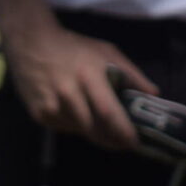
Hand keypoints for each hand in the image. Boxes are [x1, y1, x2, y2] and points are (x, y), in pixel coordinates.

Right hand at [2, 21, 153, 151]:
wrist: (31, 43)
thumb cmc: (74, 47)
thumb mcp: (106, 52)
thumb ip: (131, 74)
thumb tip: (154, 94)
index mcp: (88, 75)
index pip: (108, 112)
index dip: (122, 131)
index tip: (136, 143)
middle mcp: (68, 93)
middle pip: (94, 129)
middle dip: (113, 140)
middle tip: (125, 142)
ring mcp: (51, 107)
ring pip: (81, 131)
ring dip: (95, 132)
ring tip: (103, 123)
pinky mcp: (39, 115)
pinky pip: (65, 128)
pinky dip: (77, 126)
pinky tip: (78, 112)